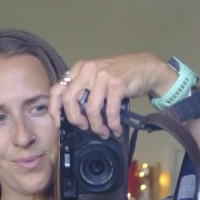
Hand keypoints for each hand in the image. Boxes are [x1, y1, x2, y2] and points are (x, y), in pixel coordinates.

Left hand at [48, 52, 174, 137]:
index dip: (54, 109)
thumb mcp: (96, 79)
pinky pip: (110, 111)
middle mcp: (88, 70)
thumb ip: (84, 91)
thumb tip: (73, 116)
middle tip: (84, 127)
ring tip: (104, 132)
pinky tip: (116, 129)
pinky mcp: (116, 83)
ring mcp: (102, 76)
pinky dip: (113, 124)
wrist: (145, 67)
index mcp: (79, 69)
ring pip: (91, 109)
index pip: (57, 89)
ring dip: (97, 126)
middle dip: (75, 120)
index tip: (58, 123)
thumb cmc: (120, 77)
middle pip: (70, 100)